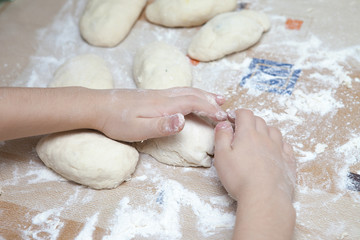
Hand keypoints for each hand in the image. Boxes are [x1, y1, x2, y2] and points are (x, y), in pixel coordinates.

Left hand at [94, 87, 226, 141]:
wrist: (97, 106)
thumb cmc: (116, 121)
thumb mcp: (137, 129)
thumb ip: (161, 125)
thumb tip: (184, 120)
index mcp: (163, 104)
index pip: (193, 103)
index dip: (210, 109)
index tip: (223, 117)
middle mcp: (163, 96)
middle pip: (192, 93)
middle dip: (210, 99)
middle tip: (225, 106)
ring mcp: (157, 94)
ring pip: (186, 90)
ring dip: (203, 94)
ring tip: (214, 98)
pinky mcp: (152, 95)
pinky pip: (178, 91)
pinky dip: (191, 93)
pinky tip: (189, 97)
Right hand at [214, 109, 295, 200]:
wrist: (265, 197)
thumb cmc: (240, 178)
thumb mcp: (222, 156)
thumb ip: (221, 137)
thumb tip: (223, 124)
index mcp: (247, 134)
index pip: (245, 114)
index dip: (238, 113)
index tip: (232, 118)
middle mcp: (265, 137)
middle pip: (259, 120)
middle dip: (250, 121)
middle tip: (242, 131)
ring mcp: (278, 149)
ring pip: (274, 131)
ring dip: (265, 131)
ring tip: (258, 139)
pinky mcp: (288, 161)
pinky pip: (286, 146)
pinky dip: (279, 144)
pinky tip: (274, 151)